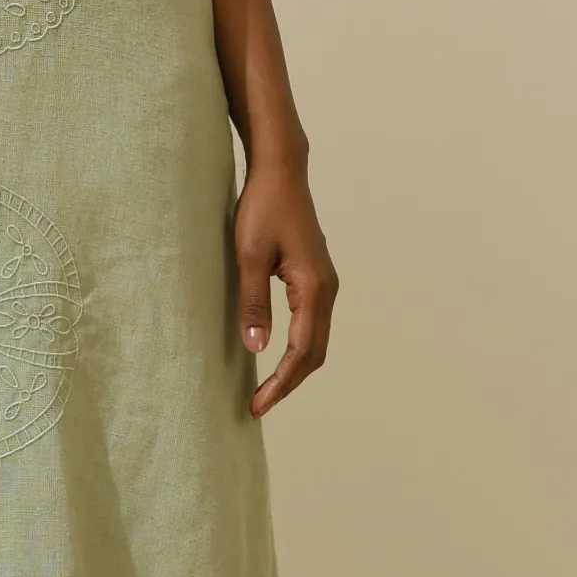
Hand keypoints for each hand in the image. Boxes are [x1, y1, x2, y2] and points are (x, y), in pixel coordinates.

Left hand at [234, 155, 337, 416]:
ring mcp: (324, 282)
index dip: (281, 383)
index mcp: (314, 288)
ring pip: (317, 340)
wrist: (280, 171)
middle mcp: (327, 289)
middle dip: (289, 382)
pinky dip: (298, 347)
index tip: (259, 405)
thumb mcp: (249, 256)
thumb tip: (256, 349)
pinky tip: (277, 353)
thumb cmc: (262, 208)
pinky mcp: (316, 276)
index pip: (302, 352)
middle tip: (260, 404)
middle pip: (316, 353)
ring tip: (267, 388)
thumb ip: (254, 303)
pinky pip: (312, 323)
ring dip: (295, 367)